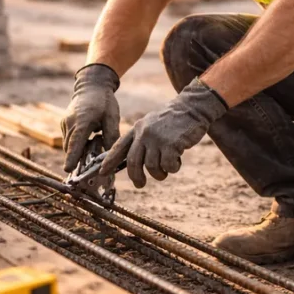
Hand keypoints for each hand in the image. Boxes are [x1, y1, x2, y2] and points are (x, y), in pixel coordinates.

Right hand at [61, 64, 120, 171]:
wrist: (91, 86)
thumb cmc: (104, 101)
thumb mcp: (112, 117)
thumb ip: (111, 136)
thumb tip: (110, 156)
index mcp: (83, 121)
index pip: (76, 142)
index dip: (72, 157)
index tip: (68, 169)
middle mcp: (70, 123)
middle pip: (70, 148)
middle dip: (77, 160)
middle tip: (89, 169)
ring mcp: (65, 123)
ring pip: (68, 145)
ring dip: (77, 152)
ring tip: (92, 147)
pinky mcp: (64, 124)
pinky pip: (68, 140)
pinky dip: (76, 145)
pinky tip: (88, 139)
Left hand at [100, 77, 227, 187]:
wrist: (192, 108)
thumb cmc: (172, 121)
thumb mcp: (151, 125)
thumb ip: (141, 140)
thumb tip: (132, 163)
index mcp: (137, 128)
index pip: (119, 147)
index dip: (109, 161)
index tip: (102, 172)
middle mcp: (144, 133)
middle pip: (134, 163)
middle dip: (136, 177)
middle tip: (140, 184)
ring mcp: (157, 138)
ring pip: (152, 167)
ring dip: (160, 173)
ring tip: (167, 168)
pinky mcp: (171, 144)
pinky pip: (168, 166)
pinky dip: (173, 168)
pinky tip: (177, 161)